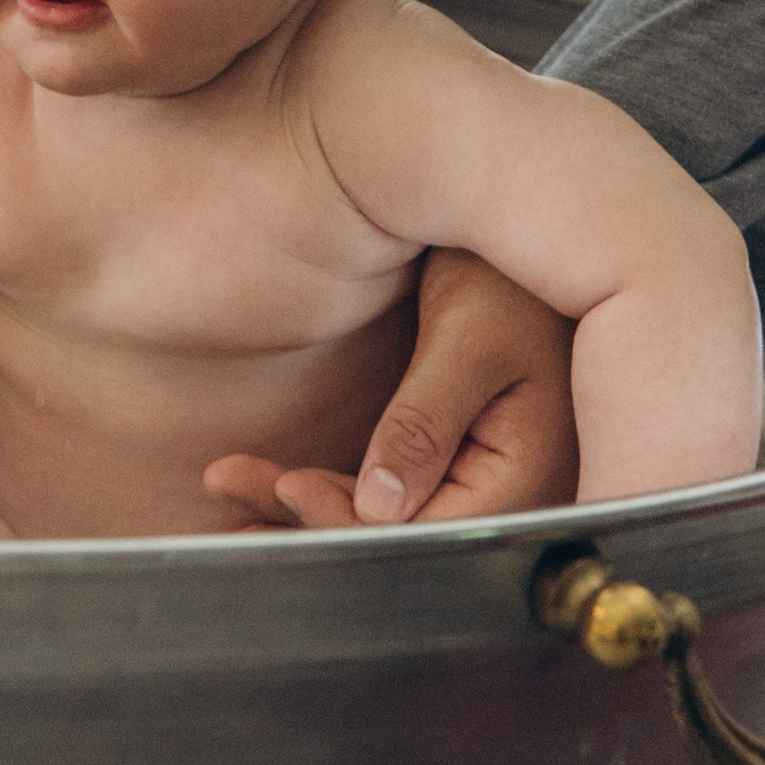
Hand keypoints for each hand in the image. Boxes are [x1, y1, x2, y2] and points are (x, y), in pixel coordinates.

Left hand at [205, 247, 577, 528]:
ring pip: (386, 517)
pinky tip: (276, 481)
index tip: (286, 487)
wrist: (535, 231)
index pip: (427, 531)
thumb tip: (377, 509)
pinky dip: (334, 486)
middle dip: (310, 516)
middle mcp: (510, 497)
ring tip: (230, 485)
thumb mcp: (469, 340)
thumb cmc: (512, 279)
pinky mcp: (456, 459)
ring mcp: (482, 482)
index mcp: (530, 479)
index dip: (349, 519)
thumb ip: (426, 426)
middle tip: (229, 486)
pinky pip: (392, 490)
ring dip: (307, 505)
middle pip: (399, 533)